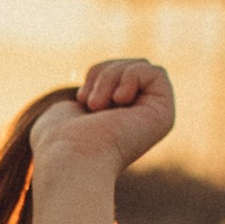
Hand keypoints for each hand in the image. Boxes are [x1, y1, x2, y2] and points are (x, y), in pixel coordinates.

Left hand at [29, 57, 174, 182]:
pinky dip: (131, 77)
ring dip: (111, 77)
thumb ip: (92, 96)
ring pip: (141, 66)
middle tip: (92, 104)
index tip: (82, 98)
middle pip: (130, 66)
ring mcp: (153, 117)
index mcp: (119, 117)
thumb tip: (101, 95)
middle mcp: (140, 119)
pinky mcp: (164, 114)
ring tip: (97, 106)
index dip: (98, 73)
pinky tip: (119, 100)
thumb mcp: (70, 106)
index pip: (117, 71)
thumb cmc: (60, 138)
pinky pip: (156, 72)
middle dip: (105, 73)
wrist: (69, 157)